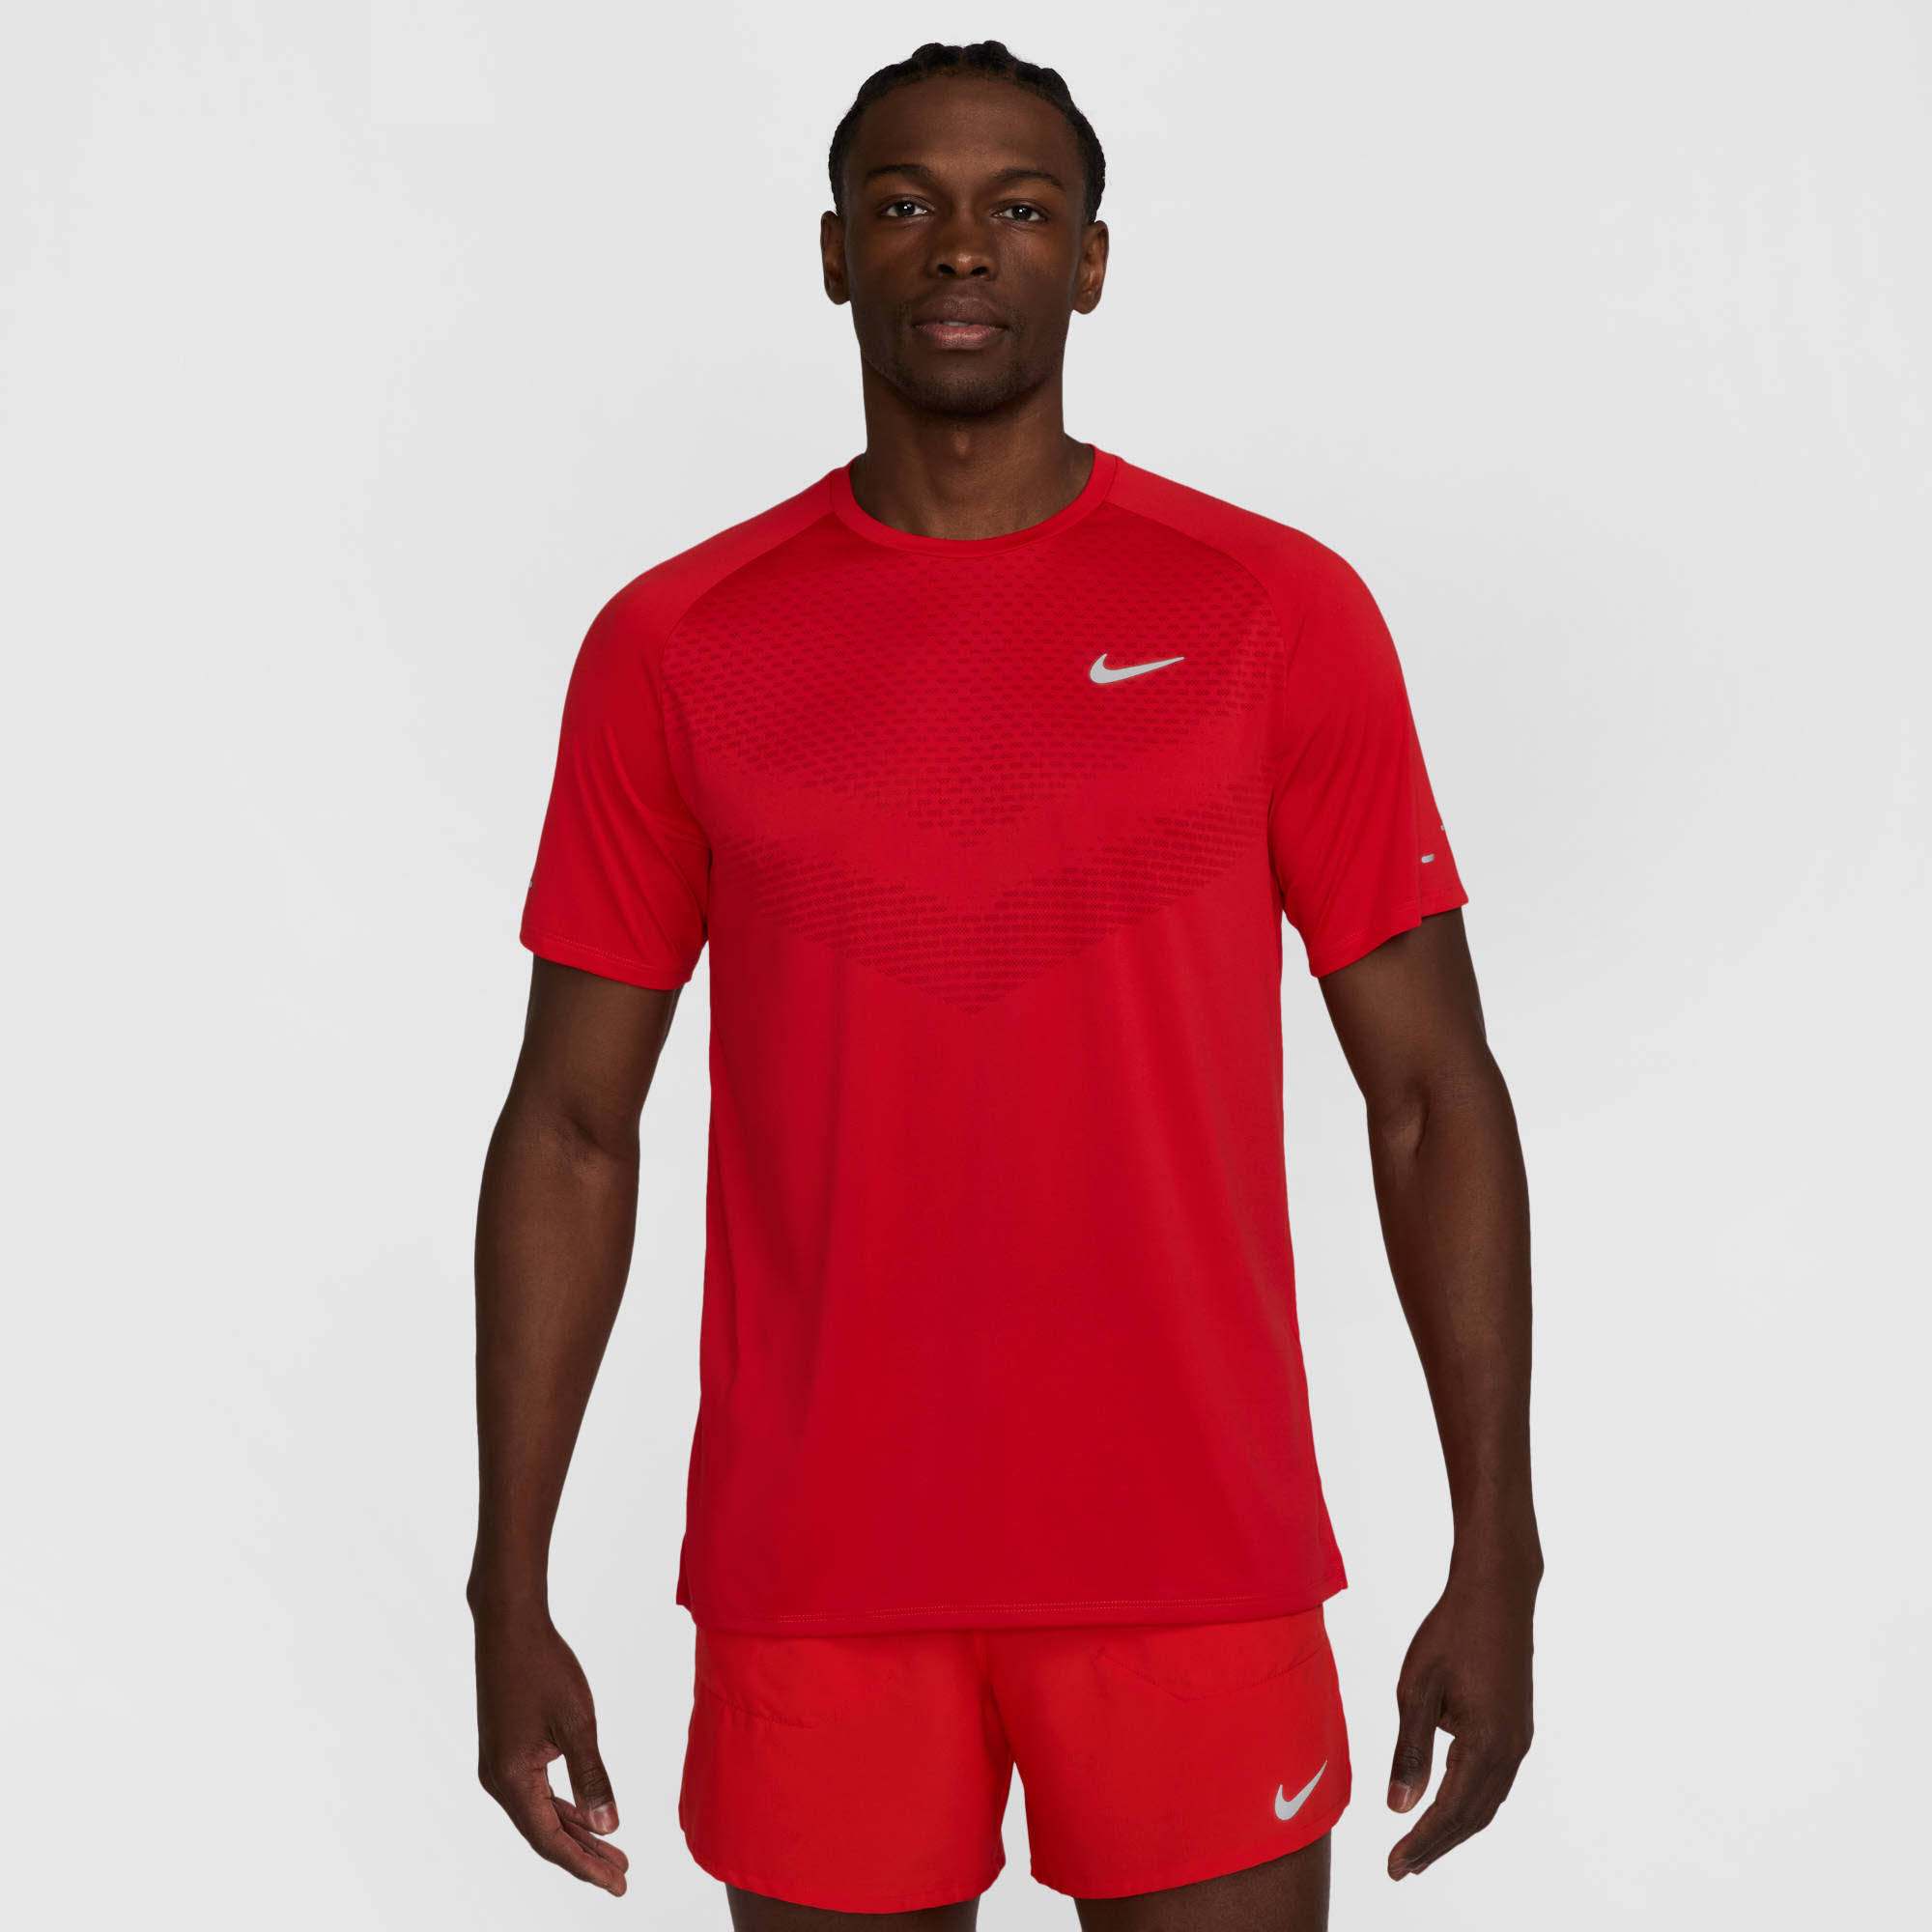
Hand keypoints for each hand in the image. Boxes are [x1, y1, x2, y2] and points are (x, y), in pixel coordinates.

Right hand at [473, 1603, 629, 1896]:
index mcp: (511, 1780)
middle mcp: (498, 1781)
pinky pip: (536, 1791)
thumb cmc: (543, 1667)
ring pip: (541, 1813)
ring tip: (613, 1851)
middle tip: (622, 1876)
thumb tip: (610, 1828)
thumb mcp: (576, 1723)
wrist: (510, 1625)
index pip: (551, 1840)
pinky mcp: (506, 1750)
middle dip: (585, 1855)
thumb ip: (593, 1778)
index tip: (618, 1884)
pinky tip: (587, 1814)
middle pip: (545, 1833)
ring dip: (576, 1832)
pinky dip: (563, 1806)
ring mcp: (499, 1765)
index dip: (585, 1866)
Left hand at [1385, 1565, 1536, 1880]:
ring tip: (1421, 1848)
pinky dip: (1470, 1804)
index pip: (1449, 1811)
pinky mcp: (1517, 1726)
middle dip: (1437, 1845)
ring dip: (1455, 1829)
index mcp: (1485, 1743)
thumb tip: (1399, 1807)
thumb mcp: (1417, 1688)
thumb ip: (1410, 1750)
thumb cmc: (1451, 1632)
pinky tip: (1450, 1805)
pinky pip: (1495, 1781)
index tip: (1394, 1867)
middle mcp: (1510, 1749)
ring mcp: (1519, 1739)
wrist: (1497, 1593)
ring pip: (1487, 1802)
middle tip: (1402, 1869)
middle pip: (1472, 1816)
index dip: (1421, 1843)